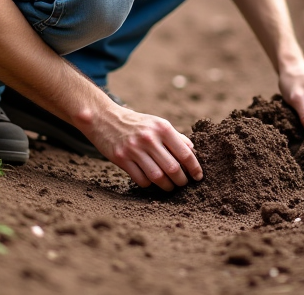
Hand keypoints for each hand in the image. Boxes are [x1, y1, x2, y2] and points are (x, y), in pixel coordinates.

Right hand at [85, 103, 202, 190]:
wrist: (104, 118)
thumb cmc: (136, 123)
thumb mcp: (156, 123)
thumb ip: (175, 137)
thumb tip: (192, 151)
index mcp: (162, 128)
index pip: (184, 152)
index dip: (194, 168)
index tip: (198, 177)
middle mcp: (149, 138)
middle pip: (173, 168)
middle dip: (181, 180)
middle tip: (183, 184)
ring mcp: (134, 149)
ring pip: (158, 177)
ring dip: (167, 186)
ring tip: (170, 187)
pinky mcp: (121, 158)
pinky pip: (141, 179)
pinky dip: (149, 184)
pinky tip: (151, 181)